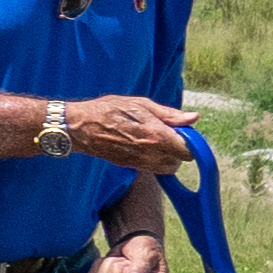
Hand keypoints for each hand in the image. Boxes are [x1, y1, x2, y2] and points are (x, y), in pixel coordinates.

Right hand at [66, 93, 197, 178]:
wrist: (79, 127)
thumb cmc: (109, 110)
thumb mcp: (140, 104)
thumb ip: (169, 114)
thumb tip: (193, 118)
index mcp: (156, 136)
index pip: (188, 150)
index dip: (190, 141)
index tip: (184, 131)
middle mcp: (150, 153)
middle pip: (180, 160)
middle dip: (179, 148)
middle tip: (169, 132)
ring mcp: (140, 162)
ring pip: (168, 167)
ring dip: (169, 156)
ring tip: (157, 139)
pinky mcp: (131, 166)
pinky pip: (154, 168)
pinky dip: (156, 159)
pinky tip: (145, 144)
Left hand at [93, 225, 167, 272]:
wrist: (133, 246)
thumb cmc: (146, 250)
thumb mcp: (149, 254)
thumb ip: (142, 267)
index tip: (128, 271)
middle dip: (119, 269)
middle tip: (128, 261)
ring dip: (110, 265)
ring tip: (122, 261)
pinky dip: (100, 265)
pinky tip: (111, 262)